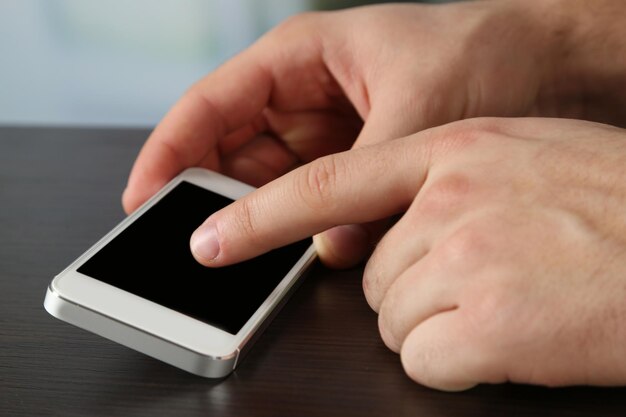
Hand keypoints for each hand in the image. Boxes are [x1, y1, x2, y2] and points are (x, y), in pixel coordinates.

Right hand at [123, 0, 607, 266]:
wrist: (543, 63)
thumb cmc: (482, 52)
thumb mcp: (417, 108)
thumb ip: (367, 179)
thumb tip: (330, 246)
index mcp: (299, 59)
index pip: (210, 105)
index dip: (168, 151)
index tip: (144, 198)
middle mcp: (302, 97)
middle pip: (227, 149)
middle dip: (206, 195)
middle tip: (195, 245)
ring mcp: (324, 133)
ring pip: (264, 180)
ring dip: (252, 216)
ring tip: (238, 254)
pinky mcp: (348, 164)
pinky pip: (305, 198)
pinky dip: (295, 225)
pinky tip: (293, 248)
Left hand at [190, 117, 625, 390]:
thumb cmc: (616, 206)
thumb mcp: (525, 157)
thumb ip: (449, 182)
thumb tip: (401, 221)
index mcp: (453, 151)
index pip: (327, 184)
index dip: (260, 217)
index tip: (211, 239)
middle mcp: (448, 199)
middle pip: (371, 273)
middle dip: (413, 288)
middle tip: (484, 278)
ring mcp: (464, 260)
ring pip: (394, 318)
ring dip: (440, 324)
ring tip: (508, 300)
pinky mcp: (484, 325)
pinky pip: (424, 360)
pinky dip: (459, 360)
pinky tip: (513, 335)